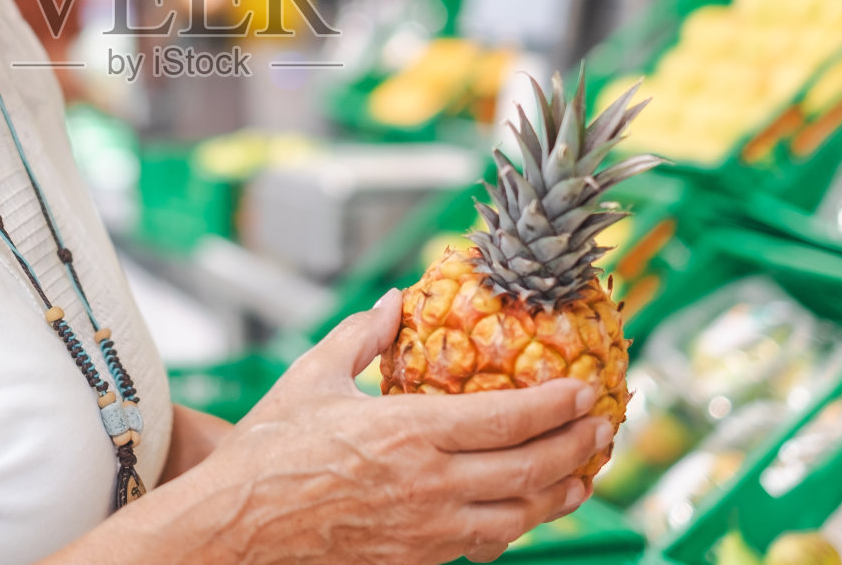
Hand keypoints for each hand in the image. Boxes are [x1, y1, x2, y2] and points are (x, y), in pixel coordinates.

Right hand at [186, 289, 610, 564]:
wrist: (238, 525)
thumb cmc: (270, 450)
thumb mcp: (314, 377)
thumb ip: (362, 336)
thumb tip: (392, 302)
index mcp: (410, 431)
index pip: (509, 417)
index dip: (557, 405)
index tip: (585, 390)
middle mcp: (430, 485)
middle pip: (529, 469)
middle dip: (576, 447)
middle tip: (603, 427)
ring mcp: (427, 531)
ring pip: (517, 517)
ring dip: (558, 494)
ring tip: (581, 475)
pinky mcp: (415, 560)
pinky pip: (483, 545)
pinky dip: (515, 526)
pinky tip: (523, 512)